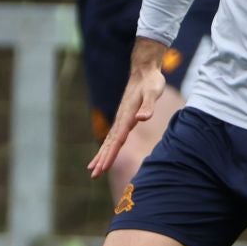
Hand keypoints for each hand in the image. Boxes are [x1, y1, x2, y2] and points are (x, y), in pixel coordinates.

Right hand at [89, 38, 168, 177]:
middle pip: (110, 143)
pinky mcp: (124, 118)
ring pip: (109, 141)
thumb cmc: (151, 82)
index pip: (118, 140)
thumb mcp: (153, 92)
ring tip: (93, 170)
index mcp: (127, 116)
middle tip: (94, 175)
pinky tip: (104, 154)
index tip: (103, 167)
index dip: (111, 154)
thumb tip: (141, 118)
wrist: (144, 70)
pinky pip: (113, 137)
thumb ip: (148, 105)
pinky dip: (107, 147)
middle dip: (102, 160)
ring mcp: (121, 119)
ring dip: (101, 156)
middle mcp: (121, 119)